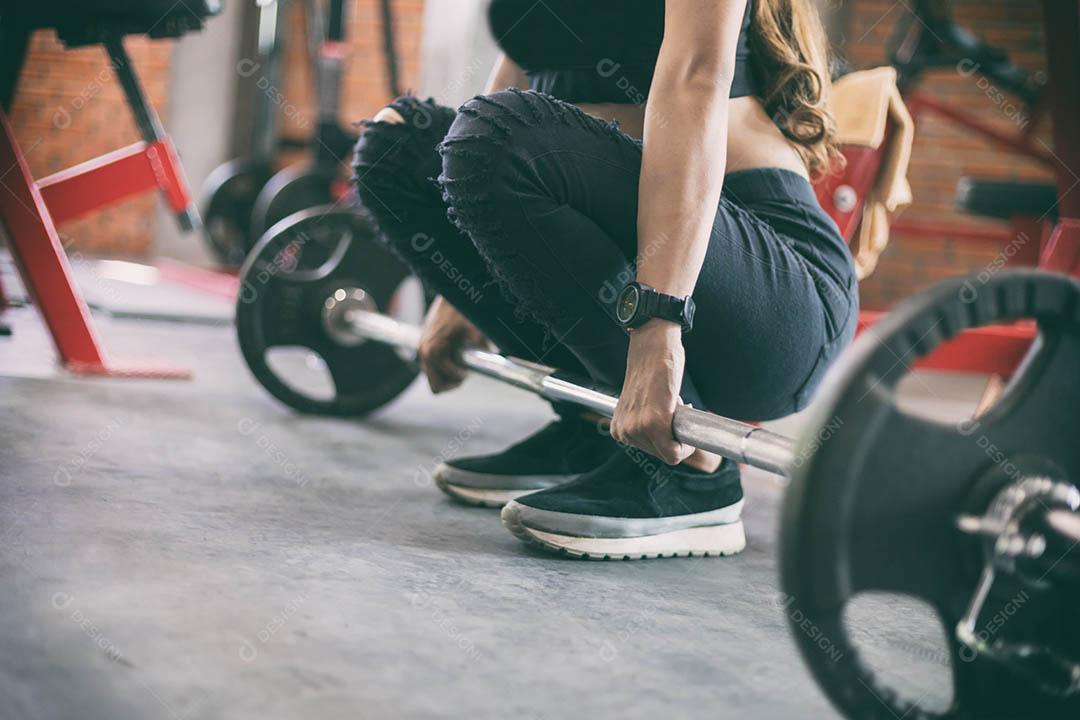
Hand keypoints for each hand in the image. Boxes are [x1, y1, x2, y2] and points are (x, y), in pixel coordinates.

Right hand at [417, 296, 488, 392]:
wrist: (451, 293)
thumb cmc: (462, 310)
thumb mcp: (475, 329)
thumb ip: (481, 346)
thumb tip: (492, 358)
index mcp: (432, 352)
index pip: (440, 386)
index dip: (458, 380)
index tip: (469, 369)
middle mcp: (423, 352)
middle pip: (435, 385)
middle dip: (452, 380)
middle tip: (466, 368)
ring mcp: (422, 349)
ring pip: (434, 376)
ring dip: (448, 373)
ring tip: (462, 358)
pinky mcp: (425, 344)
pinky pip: (433, 366)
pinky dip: (445, 365)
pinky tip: (455, 351)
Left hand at [609, 320, 693, 465]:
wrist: (651, 347)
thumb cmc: (649, 372)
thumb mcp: (639, 405)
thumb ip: (645, 424)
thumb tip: (667, 441)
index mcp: (619, 430)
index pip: (651, 452)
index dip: (668, 438)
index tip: (672, 420)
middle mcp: (625, 433)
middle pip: (662, 454)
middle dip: (675, 436)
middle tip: (676, 410)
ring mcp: (638, 429)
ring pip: (671, 454)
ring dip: (681, 433)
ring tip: (674, 406)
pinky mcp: (654, 423)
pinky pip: (675, 452)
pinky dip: (686, 441)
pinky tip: (681, 409)